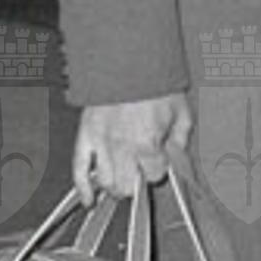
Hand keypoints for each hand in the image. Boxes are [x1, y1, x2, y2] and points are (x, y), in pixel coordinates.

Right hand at [73, 94, 191, 203]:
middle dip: (137, 182)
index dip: (158, 169)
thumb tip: (176, 160)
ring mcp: (101, 143)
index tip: (159, 161)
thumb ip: (180, 142)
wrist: (129, 61)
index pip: (153, 176)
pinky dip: (83, 188)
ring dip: (116, 184)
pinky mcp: (85, 136)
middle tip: (141, 172)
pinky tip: (89, 199)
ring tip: (123, 176)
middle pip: (127, 186)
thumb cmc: (155, 84)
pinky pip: (79, 169)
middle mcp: (122, 147)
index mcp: (147, 142)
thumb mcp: (181, 113)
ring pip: (106, 182)